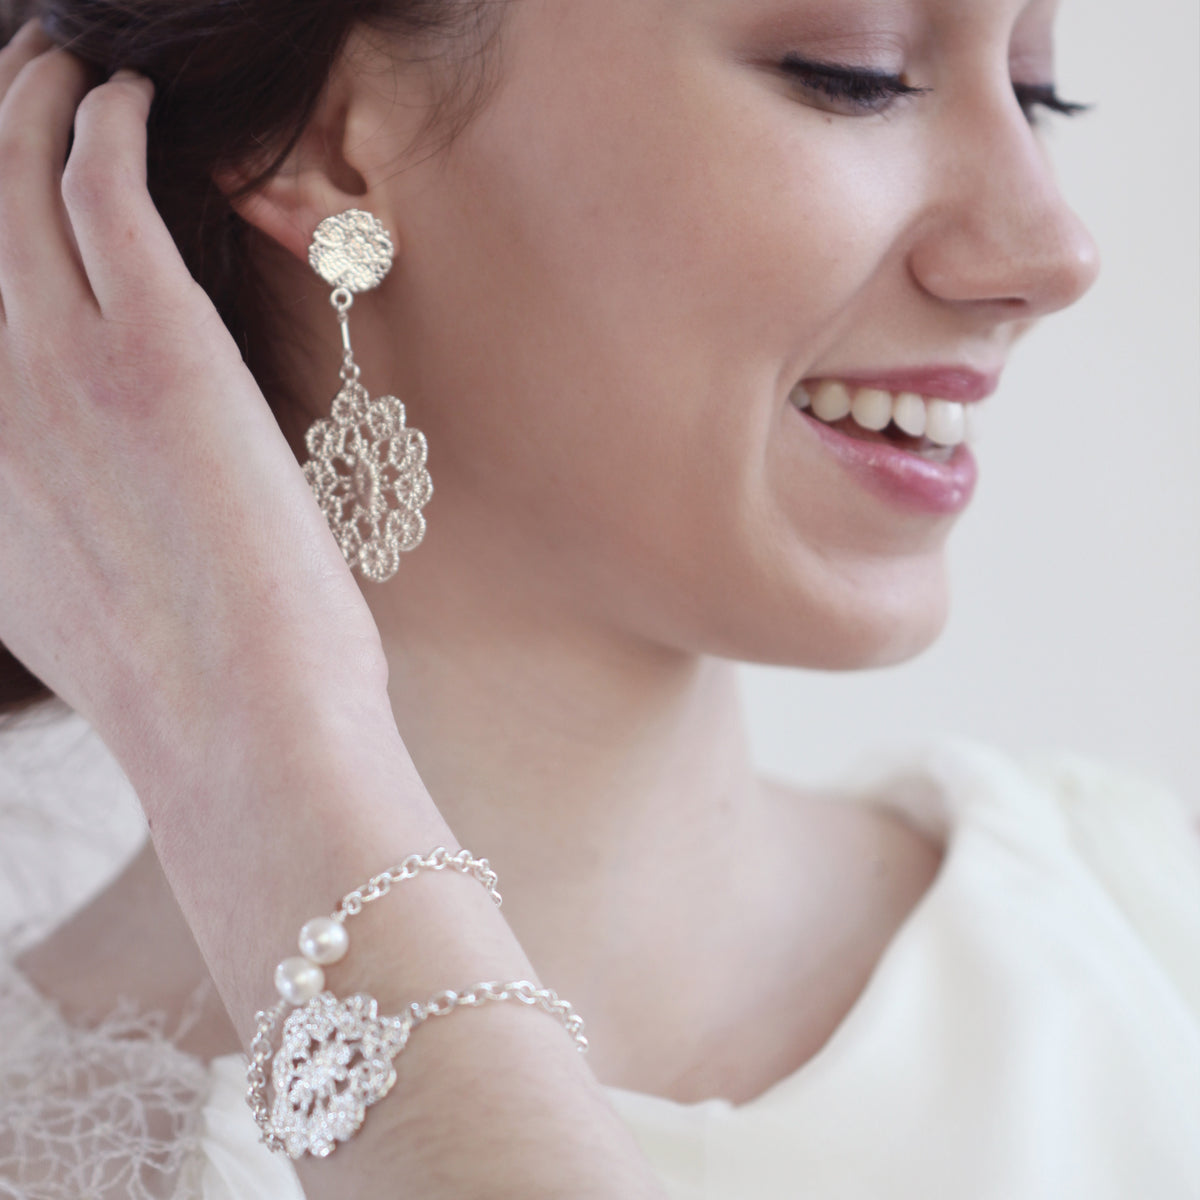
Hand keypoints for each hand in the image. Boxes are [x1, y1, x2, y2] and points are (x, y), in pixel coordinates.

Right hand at [0, 23, 389, 795]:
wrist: (242, 726)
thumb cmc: (195, 685)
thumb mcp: (80, 608)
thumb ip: (55, 527)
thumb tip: (79, 485)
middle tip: (13, 77)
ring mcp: (59, 366)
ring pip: (17, 182)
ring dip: (35, 105)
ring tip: (63, 63)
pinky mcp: (153, 344)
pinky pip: (102, 191)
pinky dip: (103, 129)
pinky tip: (124, 99)